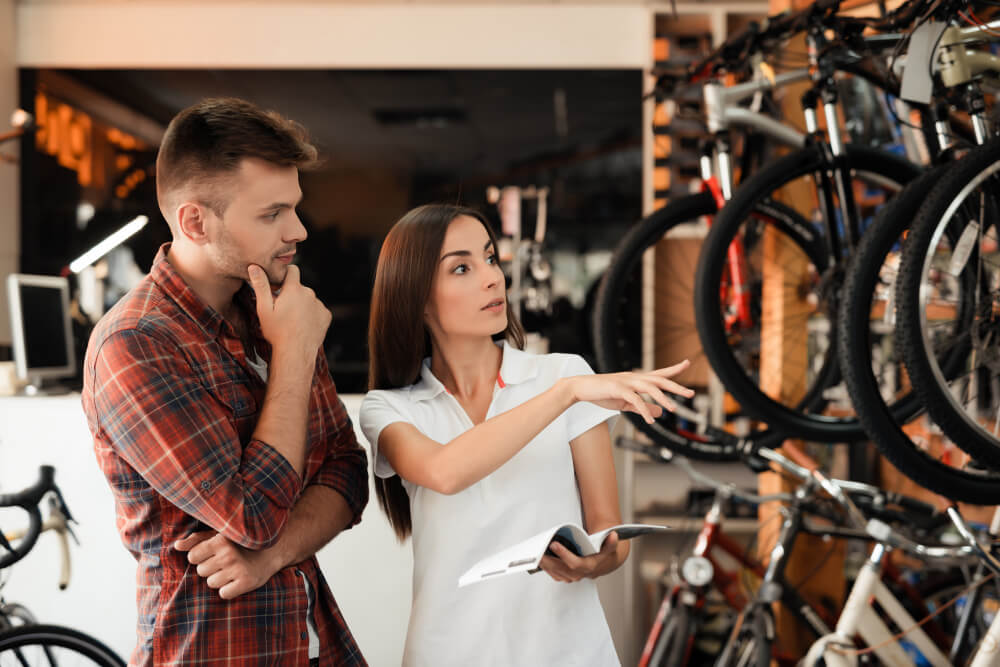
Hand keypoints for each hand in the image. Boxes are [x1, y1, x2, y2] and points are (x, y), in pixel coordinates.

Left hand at [174, 531, 279, 599]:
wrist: (274, 550)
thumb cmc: (241, 542)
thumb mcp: (221, 535)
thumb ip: (197, 540)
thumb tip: (176, 546)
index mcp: (220, 540)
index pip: (192, 557)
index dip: (201, 557)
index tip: (215, 553)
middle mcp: (228, 554)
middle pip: (201, 571)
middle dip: (211, 568)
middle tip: (227, 561)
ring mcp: (238, 569)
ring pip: (211, 583)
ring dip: (220, 579)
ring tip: (233, 570)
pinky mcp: (247, 582)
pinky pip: (223, 594)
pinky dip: (229, 590)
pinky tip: (238, 580)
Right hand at [247, 264, 330, 360]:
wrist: (296, 352)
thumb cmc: (277, 331)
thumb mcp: (264, 308)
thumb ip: (260, 286)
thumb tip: (254, 267)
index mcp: (294, 289)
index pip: (292, 270)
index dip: (285, 275)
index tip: (279, 286)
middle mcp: (310, 293)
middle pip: (300, 288)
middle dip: (292, 295)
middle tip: (283, 311)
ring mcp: (319, 305)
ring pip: (309, 300)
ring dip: (302, 305)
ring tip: (293, 321)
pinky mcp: (326, 316)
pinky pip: (318, 310)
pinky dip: (312, 315)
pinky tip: (304, 325)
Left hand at [538, 531, 620, 582]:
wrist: (604, 563)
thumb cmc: (604, 553)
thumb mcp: (610, 546)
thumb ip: (611, 542)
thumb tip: (613, 535)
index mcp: (589, 566)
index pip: (574, 563)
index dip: (564, 554)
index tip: (554, 544)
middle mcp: (580, 574)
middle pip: (560, 569)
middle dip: (548, 560)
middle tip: (537, 550)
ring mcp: (572, 577)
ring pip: (555, 572)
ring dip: (544, 564)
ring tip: (535, 554)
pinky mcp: (566, 577)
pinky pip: (553, 573)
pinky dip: (546, 567)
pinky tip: (539, 559)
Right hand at [567, 360, 694, 423]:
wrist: (580, 388)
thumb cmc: (602, 394)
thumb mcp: (626, 403)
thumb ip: (643, 407)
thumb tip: (660, 411)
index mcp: (637, 379)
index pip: (659, 373)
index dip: (674, 369)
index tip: (687, 363)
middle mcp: (634, 378)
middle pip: (660, 380)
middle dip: (676, 386)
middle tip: (691, 393)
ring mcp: (626, 382)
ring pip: (650, 387)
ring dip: (663, 398)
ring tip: (674, 409)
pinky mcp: (618, 389)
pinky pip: (635, 400)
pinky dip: (644, 409)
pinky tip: (650, 420)